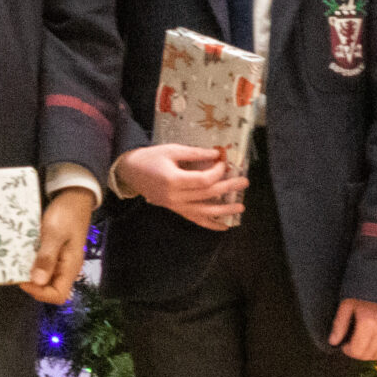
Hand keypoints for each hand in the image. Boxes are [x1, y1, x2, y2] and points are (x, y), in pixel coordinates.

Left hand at [21, 186, 95, 304]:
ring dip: (31, 275)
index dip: (40, 292)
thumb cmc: (67, 214)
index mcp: (71, 267)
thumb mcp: (54, 233)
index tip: (24, 279)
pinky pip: (42, 266)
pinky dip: (31, 264)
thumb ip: (47, 257)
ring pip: (44, 279)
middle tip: (17, 270)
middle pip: (50, 290)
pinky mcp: (54, 254)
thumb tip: (38, 281)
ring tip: (16, 264)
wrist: (74, 197)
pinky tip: (21, 256)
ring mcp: (60, 261)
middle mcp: (66, 268)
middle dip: (33, 285)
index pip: (58, 295)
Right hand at [116, 144, 246, 230]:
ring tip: (241, 207)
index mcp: (173, 180)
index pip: (203, 181)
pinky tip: (224, 226)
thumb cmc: (151, 158)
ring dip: (224, 211)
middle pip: (207, 195)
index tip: (224, 162)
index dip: (217, 172)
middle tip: (244, 182)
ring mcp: (175, 206)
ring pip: (204, 211)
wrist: (131, 172)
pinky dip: (210, 224)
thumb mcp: (172, 150)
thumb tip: (217, 154)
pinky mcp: (175, 210)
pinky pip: (195, 219)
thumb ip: (195, 153)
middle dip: (228, 188)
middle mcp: (175, 197)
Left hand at [331, 298, 376, 362]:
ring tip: (362, 342)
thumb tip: (333, 342)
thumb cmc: (364, 294)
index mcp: (368, 323)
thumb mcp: (347, 305)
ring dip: (368, 353)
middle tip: (351, 344)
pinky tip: (373, 340)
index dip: (347, 350)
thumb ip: (339, 325)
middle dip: (356, 353)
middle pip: (367, 355)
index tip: (344, 344)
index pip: (357, 350)